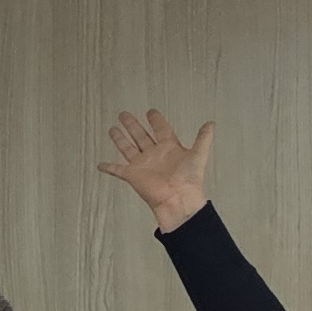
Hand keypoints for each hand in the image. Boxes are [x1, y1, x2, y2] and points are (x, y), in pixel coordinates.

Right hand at [99, 108, 214, 233]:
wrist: (177, 198)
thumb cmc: (189, 180)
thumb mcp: (198, 154)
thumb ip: (203, 138)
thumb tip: (211, 124)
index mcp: (169, 148)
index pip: (161, 129)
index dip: (156, 120)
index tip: (150, 112)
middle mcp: (154, 154)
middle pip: (140, 135)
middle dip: (132, 124)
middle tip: (125, 115)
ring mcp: (142, 164)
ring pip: (128, 148)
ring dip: (120, 139)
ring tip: (113, 129)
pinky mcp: (132, 174)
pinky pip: (117, 169)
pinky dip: (108, 167)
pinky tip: (101, 164)